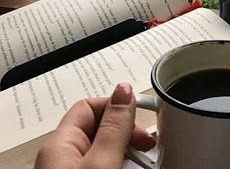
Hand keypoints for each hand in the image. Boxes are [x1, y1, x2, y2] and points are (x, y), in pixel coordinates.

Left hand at [34, 82, 155, 168]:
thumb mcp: (101, 164)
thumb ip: (114, 127)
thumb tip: (124, 89)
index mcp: (59, 144)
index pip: (91, 105)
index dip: (118, 107)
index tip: (141, 117)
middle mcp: (61, 158)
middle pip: (99, 128)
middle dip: (127, 133)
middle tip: (147, 146)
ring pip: (103, 151)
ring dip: (127, 153)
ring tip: (144, 162)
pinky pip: (102, 167)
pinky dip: (121, 166)